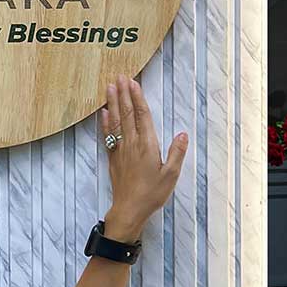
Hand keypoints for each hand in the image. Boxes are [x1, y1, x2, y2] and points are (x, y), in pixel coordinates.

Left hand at [99, 74, 187, 240]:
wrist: (129, 210)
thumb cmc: (152, 194)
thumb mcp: (171, 175)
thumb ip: (176, 153)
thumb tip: (182, 134)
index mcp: (147, 145)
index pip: (142, 116)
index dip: (137, 98)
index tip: (133, 82)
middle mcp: (132, 144)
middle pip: (126, 114)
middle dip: (123, 94)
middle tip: (119, 76)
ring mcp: (120, 150)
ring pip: (116, 121)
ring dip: (112, 103)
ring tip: (109, 87)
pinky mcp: (113, 158)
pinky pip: (108, 136)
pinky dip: (106, 123)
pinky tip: (104, 113)